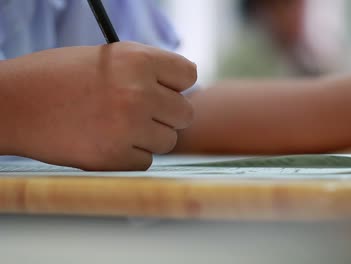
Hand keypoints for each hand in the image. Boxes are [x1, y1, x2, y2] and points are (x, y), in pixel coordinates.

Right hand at [0, 42, 196, 169]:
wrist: (14, 103)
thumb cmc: (60, 77)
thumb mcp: (109, 58)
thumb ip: (149, 71)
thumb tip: (181, 92)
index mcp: (137, 60)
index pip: (189, 75)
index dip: (175, 83)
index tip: (161, 89)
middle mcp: (138, 92)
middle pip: (185, 113)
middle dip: (165, 114)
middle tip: (138, 111)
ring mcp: (127, 127)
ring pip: (168, 140)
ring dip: (148, 137)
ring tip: (117, 125)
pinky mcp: (113, 157)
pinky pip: (146, 161)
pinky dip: (130, 155)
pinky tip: (106, 140)